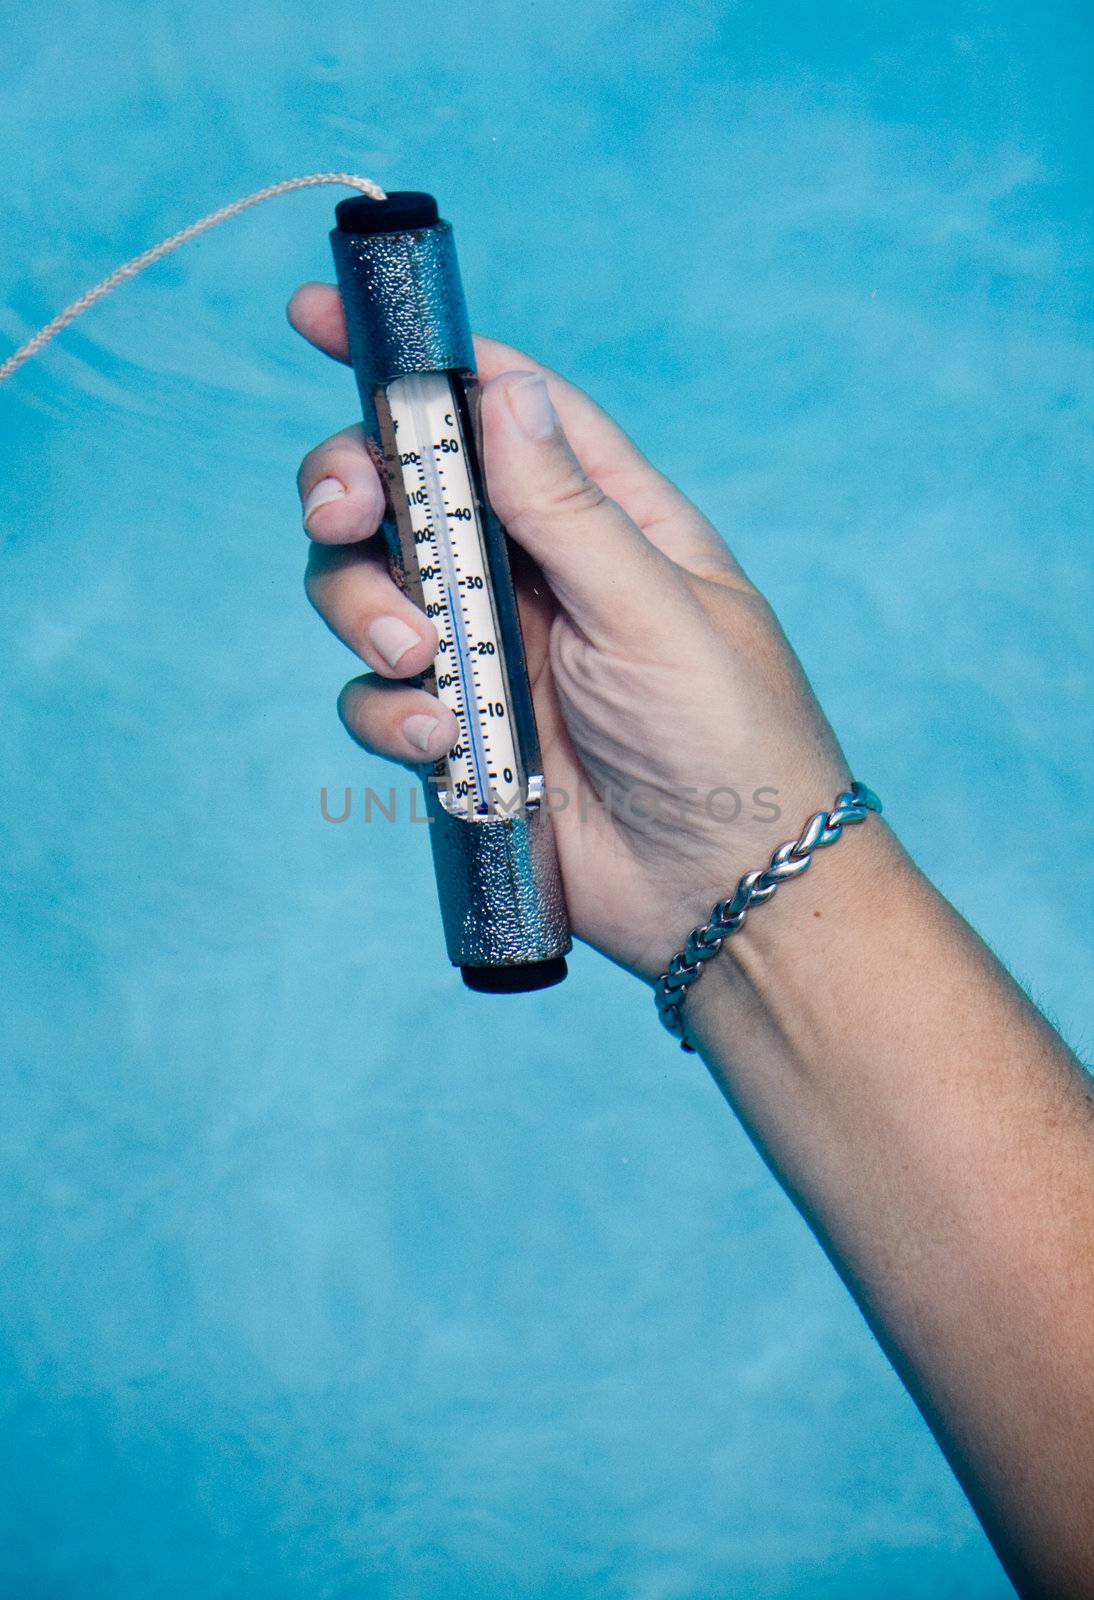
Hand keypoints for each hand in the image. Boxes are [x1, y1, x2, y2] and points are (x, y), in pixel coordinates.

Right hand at [289, 283, 848, 980]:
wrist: (725, 896)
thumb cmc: (730, 738)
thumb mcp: (655, 609)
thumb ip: (568, 508)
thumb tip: (503, 390)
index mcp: (601, 516)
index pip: (498, 405)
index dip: (413, 358)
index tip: (315, 316)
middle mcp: (534, 572)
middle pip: (403, 493)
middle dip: (352, 490)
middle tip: (343, 515)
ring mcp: (492, 653)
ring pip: (369, 592)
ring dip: (365, 612)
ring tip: (424, 662)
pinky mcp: (460, 733)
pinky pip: (380, 698)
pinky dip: (389, 714)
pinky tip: (444, 746)